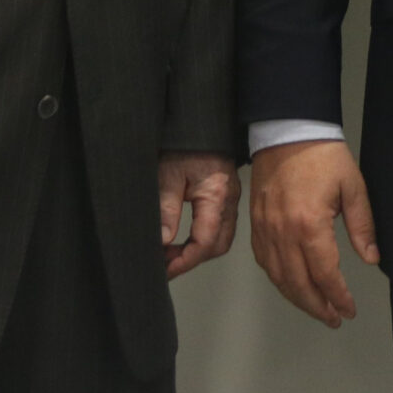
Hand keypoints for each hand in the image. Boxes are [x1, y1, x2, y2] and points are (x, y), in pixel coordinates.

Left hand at [157, 150, 239, 279]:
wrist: (199, 122)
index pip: (205, 242)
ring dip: (198, 251)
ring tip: (172, 253)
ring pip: (221, 238)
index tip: (164, 269)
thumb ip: (166, 209)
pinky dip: (203, 238)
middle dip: (192, 260)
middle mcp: (228, 200)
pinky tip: (184, 238)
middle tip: (166, 264)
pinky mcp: (225, 195)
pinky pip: (220, 226)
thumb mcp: (168, 175)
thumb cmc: (186, 142)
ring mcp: (229, 198)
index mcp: (216, 196)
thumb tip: (162, 241)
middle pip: (218, 245)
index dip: (184, 261)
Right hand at [249, 139, 379, 327]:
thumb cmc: (323, 155)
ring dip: (297, 298)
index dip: (338, 297)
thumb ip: (362, 226)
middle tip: (334, 319)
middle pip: (298, 284)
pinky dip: (278, 279)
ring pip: (278, 277)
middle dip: (317, 307)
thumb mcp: (353, 187)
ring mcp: (265, 229)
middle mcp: (282, 232)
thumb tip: (370, 259)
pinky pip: (264, 262)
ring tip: (316, 309)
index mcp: (309, 224)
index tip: (349, 310)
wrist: (287, 130)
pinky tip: (291, 285)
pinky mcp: (255, 224)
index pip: (324, 274)